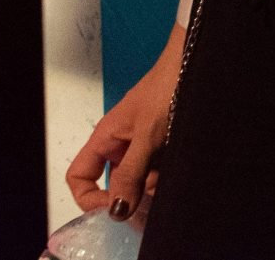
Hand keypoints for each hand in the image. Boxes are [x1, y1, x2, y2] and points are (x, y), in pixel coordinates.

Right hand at [64, 22, 186, 228]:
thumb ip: (131, 173)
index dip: (89, 198)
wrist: (194, 63)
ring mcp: (142, 147)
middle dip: (129, 197)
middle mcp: (120, 145)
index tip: (113, 209)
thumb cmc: (166, 88)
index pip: (79, 176)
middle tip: (147, 204)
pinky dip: (163, 178)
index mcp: (105, 139)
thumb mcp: (147, 136)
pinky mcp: (161, 147)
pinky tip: (175, 173)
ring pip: (138, 182)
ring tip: (166, 179)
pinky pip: (156, 172)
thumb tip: (116, 210)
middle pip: (113, 185)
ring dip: (151, 188)